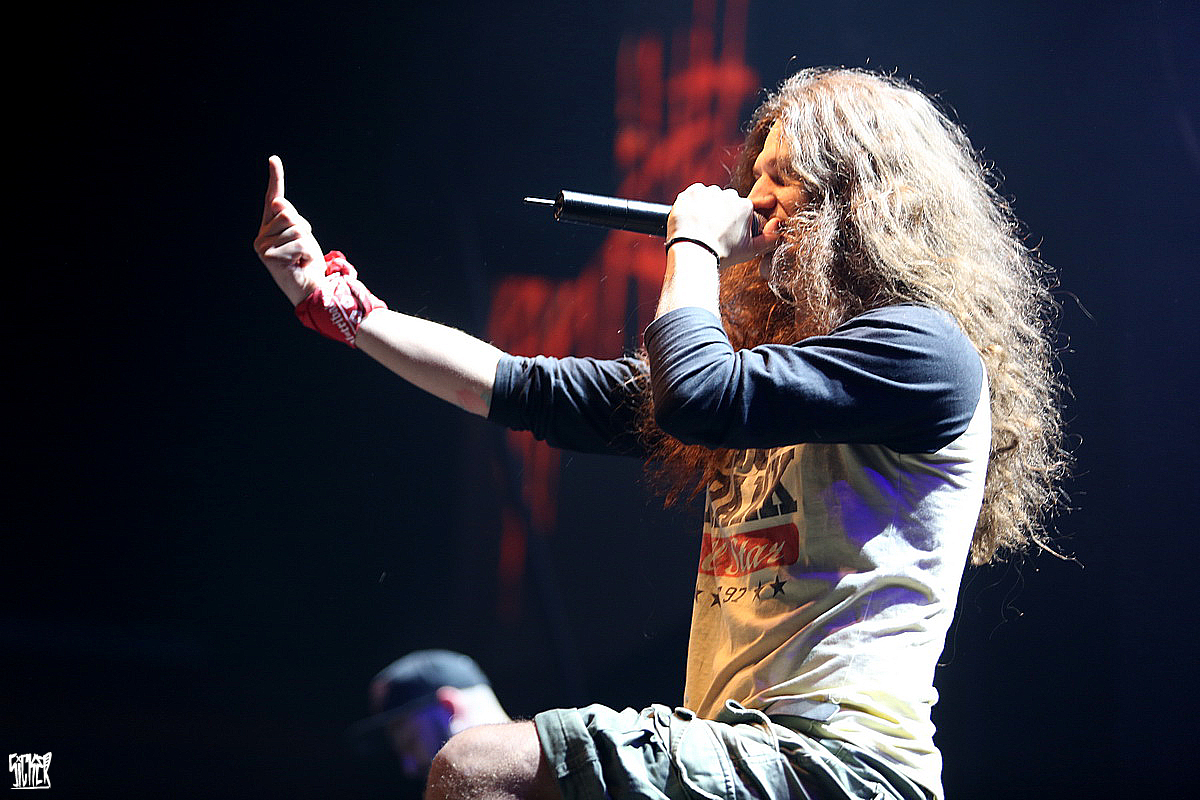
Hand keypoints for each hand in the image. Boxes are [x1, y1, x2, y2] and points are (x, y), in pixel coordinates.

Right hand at [253, 156, 325, 304]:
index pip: (274, 199)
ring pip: (295, 227)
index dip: (275, 178)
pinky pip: (298, 242)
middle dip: (303, 228)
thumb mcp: (303, 236)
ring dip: (305, 242)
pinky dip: (305, 253)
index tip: (274, 159)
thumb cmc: (307, 263)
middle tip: (302, 249)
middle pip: (289, 213)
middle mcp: (262, 235)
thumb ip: (292, 219)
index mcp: (270, 227)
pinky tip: (298, 263)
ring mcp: (262, 245)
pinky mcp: (268, 255)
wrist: (309, 289)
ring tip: (300, 257)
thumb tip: (278, 202)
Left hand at [667, 183, 780, 265]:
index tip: (724, 232)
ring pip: (710, 197)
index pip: (741, 209)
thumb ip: (770, 238)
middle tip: (713, 231)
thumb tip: (778, 224)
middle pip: (726, 201)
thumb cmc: (723, 254)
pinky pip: (694, 194)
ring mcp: (709, 192)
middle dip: (721, 212)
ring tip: (700, 226)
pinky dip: (692, 204)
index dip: (733, 221)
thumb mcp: (751, 250)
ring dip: (707, 207)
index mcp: (745, 206)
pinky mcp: (691, 193)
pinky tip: (692, 218)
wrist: (694, 252)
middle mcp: (729, 195)